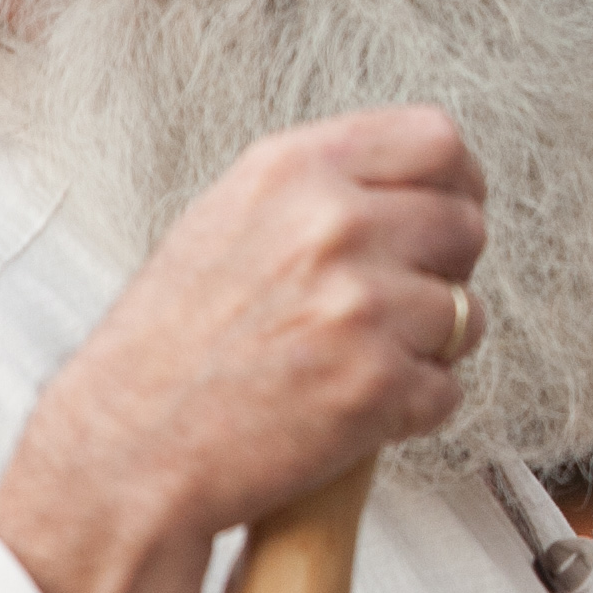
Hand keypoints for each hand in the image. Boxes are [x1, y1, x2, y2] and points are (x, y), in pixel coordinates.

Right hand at [0, 108, 486, 592]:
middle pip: (467, 226)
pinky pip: (447, 389)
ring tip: (355, 363)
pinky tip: (345, 409)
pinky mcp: (381, 386)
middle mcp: (335, 224)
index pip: (438, 141)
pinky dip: (410, 409)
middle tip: (390, 307)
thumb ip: (321, 190)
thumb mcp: (228, 219)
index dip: (455, 184)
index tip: (444, 216)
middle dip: (444, 271)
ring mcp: (363, 306)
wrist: (125, 451)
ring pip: (466, 314)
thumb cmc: (170, 344)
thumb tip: (417, 189)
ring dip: (429, 347)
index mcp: (296, 170)